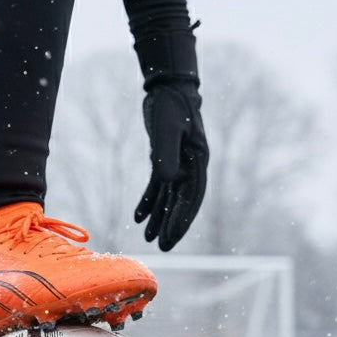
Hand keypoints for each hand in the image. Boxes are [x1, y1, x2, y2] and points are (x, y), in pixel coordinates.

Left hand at [135, 82, 207, 250]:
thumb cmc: (169, 106)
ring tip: (149, 239)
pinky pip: (158, 186)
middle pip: (182, 202)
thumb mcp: (166, 130)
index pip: (192, 196)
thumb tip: (169, 181)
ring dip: (160, 218)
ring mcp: (179, 164)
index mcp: (198, 161)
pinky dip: (149, 201)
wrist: (167, 88)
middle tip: (164, 248)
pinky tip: (138, 217)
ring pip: (169, 197)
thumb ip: (167, 155)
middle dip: (173, 225)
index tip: (173, 235)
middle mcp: (191, 166)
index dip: (183, 218)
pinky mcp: (164, 159)